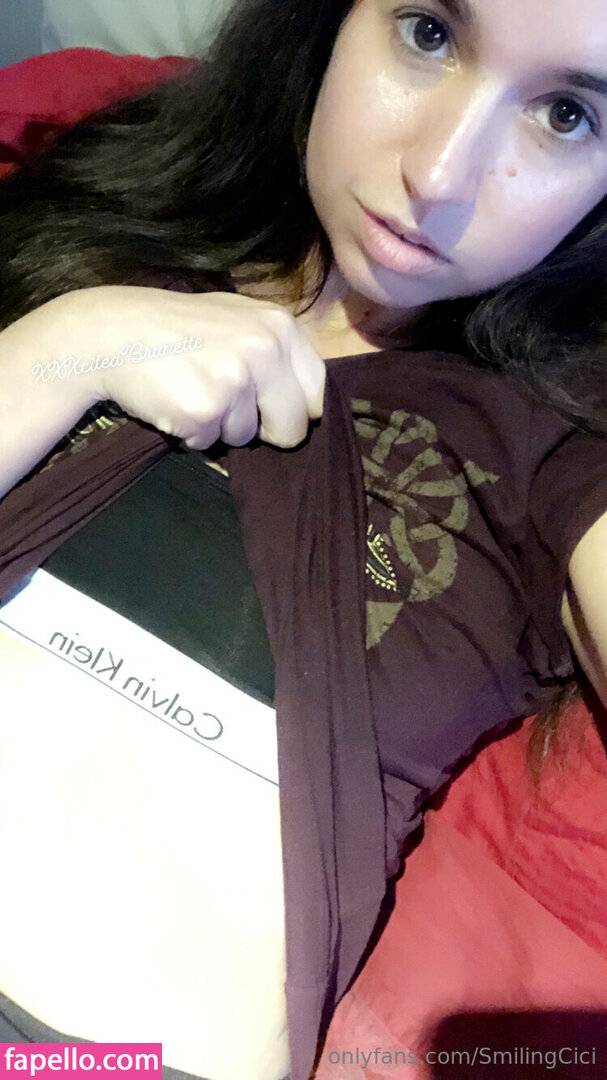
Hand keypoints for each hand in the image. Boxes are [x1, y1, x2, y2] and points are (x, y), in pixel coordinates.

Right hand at [64, 284, 325, 448]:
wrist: (112, 331)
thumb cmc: (178, 328)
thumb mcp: (237, 319)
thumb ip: (276, 352)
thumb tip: (311, 403)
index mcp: (280, 326)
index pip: (318, 391)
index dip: (296, 409)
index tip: (275, 410)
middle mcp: (264, 350)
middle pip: (292, 427)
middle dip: (265, 430)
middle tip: (227, 404)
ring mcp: (234, 381)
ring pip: (245, 438)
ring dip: (219, 427)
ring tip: (191, 389)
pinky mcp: (203, 410)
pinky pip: (209, 445)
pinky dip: (191, 433)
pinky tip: (173, 400)